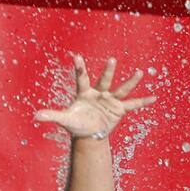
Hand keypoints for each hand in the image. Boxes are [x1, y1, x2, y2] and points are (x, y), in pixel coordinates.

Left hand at [35, 55, 155, 137]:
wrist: (88, 134)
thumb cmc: (76, 124)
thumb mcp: (64, 119)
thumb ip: (51, 115)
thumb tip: (35, 116)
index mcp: (84, 93)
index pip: (81, 79)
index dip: (79, 68)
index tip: (75, 56)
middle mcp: (99, 93)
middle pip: (104, 80)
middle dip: (108, 71)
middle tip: (112, 59)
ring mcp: (110, 100)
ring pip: (121, 89)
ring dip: (130, 82)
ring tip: (140, 72)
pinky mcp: (119, 109)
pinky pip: (133, 105)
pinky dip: (143, 102)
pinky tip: (154, 98)